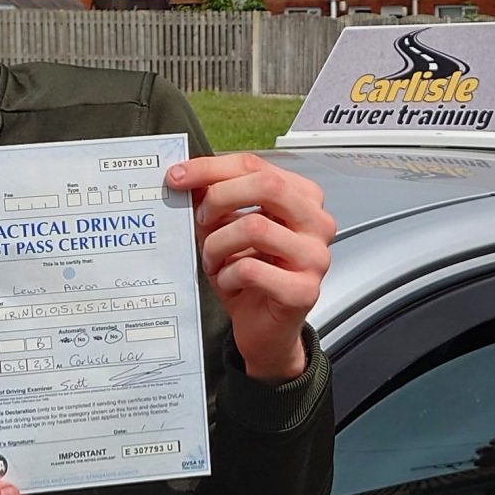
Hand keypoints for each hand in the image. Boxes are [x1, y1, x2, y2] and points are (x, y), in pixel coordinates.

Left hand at [167, 153, 333, 383]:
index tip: (176, 176)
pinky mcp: (304, 291)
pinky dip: (227, 275)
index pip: (256, 165)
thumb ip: (215, 200)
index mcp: (303, 198)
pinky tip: (228, 283)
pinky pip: (251, 269)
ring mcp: (315, 257)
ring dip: (218, 244)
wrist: (263, 329)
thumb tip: (185, 177)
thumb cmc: (248, 275)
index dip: (211, 168)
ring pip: (255, 227)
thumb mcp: (227, 229)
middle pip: (267, 185)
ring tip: (212, 260)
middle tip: (199, 219)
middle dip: (220, 198)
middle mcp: (318, 223)